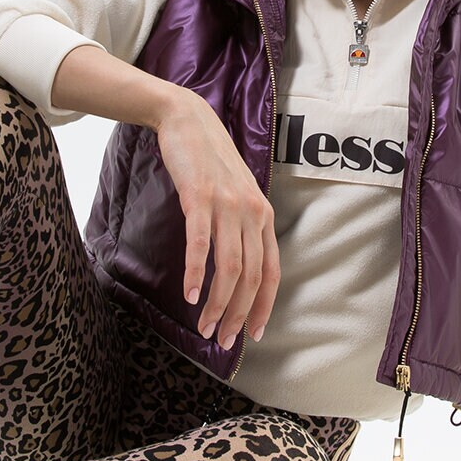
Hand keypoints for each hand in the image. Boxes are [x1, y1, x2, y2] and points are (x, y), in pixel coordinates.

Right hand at [154, 91, 279, 349]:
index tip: (253, 334)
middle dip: (239, 314)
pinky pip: (201, 243)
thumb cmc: (209, 163)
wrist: (189, 121)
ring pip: (230, 266)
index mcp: (263, 216)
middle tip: (223, 340)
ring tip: (205, 327)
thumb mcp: (235, 195)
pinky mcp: (199, 197)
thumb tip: (237, 267)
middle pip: (252, 276)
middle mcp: (251, 212)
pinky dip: (198, 273)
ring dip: (218, 303)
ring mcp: (227, 205)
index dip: (264, 306)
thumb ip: (241, 227)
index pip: (272, 272)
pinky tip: (191, 296)